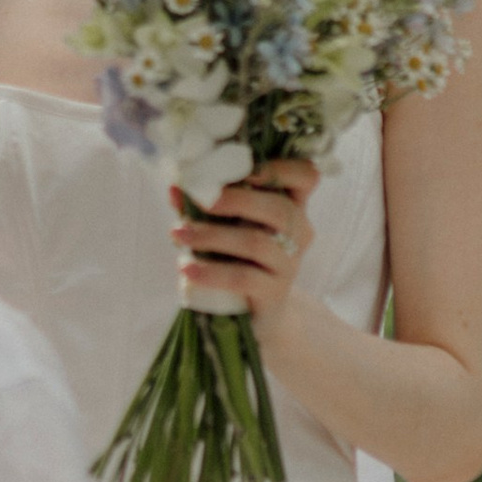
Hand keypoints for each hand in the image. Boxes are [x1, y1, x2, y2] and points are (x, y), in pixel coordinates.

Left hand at [173, 159, 319, 335]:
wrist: (251, 312)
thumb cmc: (235, 257)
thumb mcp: (223, 225)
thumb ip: (203, 205)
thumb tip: (176, 188)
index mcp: (291, 205)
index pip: (306, 176)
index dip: (280, 168)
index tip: (244, 171)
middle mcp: (298, 231)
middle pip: (278, 208)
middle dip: (235, 200)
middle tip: (199, 199)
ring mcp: (289, 263)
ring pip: (256, 243)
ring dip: (211, 235)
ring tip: (177, 234)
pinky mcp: (274, 292)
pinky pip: (244, 278)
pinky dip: (211, 272)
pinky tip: (186, 268)